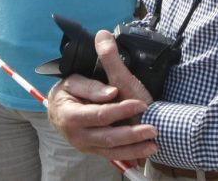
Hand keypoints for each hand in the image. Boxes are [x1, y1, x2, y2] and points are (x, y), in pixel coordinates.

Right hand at [48, 31, 158, 161]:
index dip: (119, 110)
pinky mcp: (95, 151)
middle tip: (153, 127)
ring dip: (135, 147)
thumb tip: (106, 61)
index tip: (140, 104)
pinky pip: (114, 156)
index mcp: (69, 114)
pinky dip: (132, 154)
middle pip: (107, 135)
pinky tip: (148, 150)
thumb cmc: (74, 92)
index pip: (98, 114)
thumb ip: (97, 73)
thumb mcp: (81, 78)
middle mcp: (76, 134)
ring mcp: (86, 145)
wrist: (64, 111)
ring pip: (112, 149)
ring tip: (154, 141)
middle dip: (132, 133)